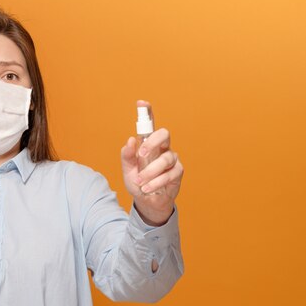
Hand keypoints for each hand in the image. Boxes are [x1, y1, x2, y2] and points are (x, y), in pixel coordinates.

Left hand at [121, 100, 183, 225]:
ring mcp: (172, 159)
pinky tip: (147, 188)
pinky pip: (169, 174)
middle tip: (142, 154)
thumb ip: (127, 156)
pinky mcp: (178, 172)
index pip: (150, 125)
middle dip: (153, 142)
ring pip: (166, 159)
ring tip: (140, 182)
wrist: (147, 201)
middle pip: (165, 134)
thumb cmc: (138, 182)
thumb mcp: (127, 170)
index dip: (147, 112)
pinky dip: (156, 182)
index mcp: (149, 145)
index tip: (141, 103)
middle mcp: (163, 148)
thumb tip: (130, 140)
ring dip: (150, 172)